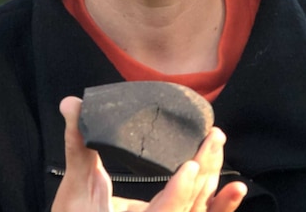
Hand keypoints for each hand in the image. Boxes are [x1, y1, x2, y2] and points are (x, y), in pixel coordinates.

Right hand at [51, 96, 246, 211]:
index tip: (191, 166)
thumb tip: (70, 103)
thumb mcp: (74, 187)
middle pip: (190, 210)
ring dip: (216, 186)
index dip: (178, 194)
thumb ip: (77, 144)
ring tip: (219, 148)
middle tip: (213, 137)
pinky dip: (220, 206)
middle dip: (205, 174)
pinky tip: (234, 189)